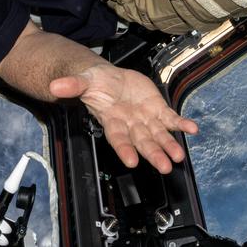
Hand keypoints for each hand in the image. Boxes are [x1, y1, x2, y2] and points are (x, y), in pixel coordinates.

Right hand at [50, 64, 197, 173]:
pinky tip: (192, 129)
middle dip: (154, 154)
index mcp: (112, 120)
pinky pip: (171, 119)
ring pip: (159, 135)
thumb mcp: (84, 81)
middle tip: (165, 167)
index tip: (132, 161)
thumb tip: (55, 86)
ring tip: (179, 156)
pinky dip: (181, 124)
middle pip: (143, 142)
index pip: (118, 138)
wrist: (109, 79)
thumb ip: (72, 85)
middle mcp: (130, 124)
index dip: (124, 150)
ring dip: (169, 145)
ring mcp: (145, 118)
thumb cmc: (96, 84)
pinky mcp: (157, 109)